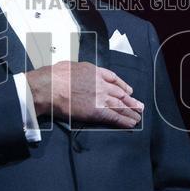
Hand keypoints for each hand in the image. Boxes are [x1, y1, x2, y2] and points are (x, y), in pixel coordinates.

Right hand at [26, 61, 142, 127]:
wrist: (50, 87)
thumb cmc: (55, 76)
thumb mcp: (71, 66)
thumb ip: (79, 72)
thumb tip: (76, 74)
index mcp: (95, 72)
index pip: (114, 79)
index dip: (123, 86)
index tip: (129, 90)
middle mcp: (101, 84)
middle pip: (120, 94)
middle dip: (131, 101)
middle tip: (139, 106)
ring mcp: (101, 98)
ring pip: (120, 106)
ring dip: (130, 112)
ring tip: (138, 117)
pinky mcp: (98, 111)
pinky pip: (115, 117)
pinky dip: (124, 121)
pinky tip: (131, 124)